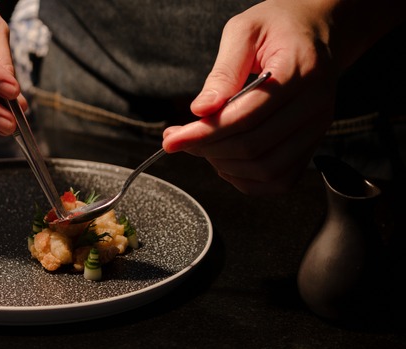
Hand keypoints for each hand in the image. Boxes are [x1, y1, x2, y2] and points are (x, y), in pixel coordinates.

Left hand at [162, 0, 340, 194]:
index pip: (245, 116)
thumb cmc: (279, 28)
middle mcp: (314, 105)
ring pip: (266, 169)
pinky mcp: (312, 145)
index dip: (204, 133)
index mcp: (299, 71)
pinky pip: (279, 180)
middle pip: (253, 147)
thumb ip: (223, 72)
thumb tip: (201, 110)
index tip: (172, 139)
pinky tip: (228, 160)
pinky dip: (247, 179)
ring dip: (225, 166)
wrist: (315, 33)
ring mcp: (316, 129)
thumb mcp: (244, 32)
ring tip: (204, 146)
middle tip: (181, 139)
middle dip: (207, 149)